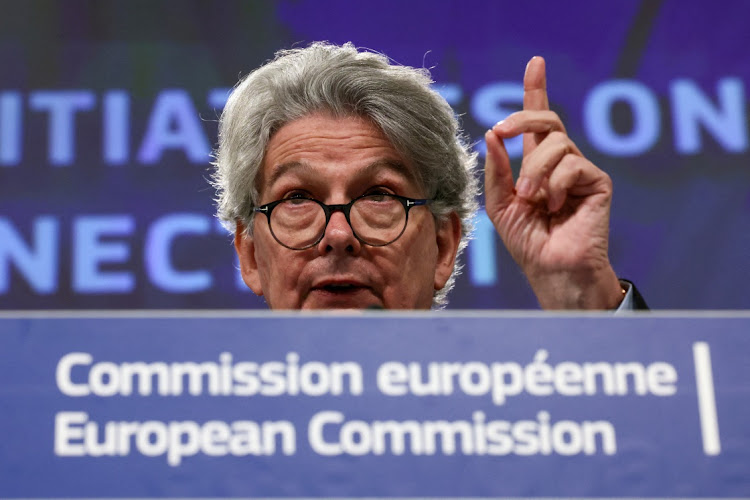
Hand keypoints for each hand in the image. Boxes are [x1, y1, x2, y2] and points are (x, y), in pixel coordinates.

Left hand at [484, 56, 622, 308]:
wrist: (551, 269)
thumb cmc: (527, 242)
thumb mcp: (500, 204)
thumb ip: (497, 170)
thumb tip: (492, 134)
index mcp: (536, 164)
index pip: (537, 122)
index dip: (536, 91)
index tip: (535, 63)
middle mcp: (560, 163)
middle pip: (547, 119)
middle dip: (522, 117)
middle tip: (502, 131)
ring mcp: (580, 170)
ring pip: (556, 143)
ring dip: (535, 170)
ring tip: (532, 199)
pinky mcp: (598, 182)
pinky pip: (573, 165)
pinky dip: (556, 186)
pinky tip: (557, 207)